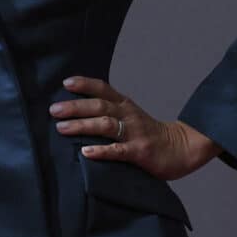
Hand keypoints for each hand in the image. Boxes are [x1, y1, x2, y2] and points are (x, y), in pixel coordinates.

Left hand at [49, 75, 223, 180]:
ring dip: (82, 126)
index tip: (65, 83)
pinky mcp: (140, 152)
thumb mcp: (132, 115)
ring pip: (105, 125)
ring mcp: (135, 133)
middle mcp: (129, 115)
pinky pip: (118, 151)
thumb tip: (78, 110)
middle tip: (54, 110)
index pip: (103, 88)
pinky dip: (101, 151)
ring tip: (62, 128)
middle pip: (99, 106)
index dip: (85, 84)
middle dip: (75, 107)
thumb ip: (111, 111)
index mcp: (126, 105)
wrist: (183, 148)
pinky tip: (86, 152)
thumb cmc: (150, 133)